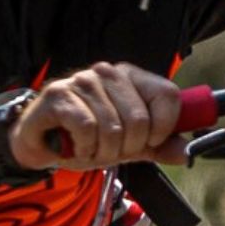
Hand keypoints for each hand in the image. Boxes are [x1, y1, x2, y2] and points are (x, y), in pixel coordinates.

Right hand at [9, 61, 185, 172]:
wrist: (40, 142)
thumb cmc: (86, 138)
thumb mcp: (127, 145)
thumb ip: (157, 146)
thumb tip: (184, 151)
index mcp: (130, 77)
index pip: (167, 95)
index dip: (164, 127)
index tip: (149, 142)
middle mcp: (107, 72)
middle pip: (140, 120)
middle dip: (127, 148)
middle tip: (110, 151)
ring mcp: (82, 81)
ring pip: (113, 129)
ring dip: (103, 153)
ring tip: (90, 149)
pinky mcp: (59, 95)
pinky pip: (87, 129)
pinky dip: (84, 149)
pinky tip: (75, 146)